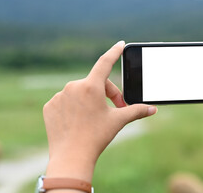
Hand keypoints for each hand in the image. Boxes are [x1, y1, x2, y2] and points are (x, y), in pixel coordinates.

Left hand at [43, 41, 156, 183]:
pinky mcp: (50, 106)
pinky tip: (77, 122)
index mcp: (91, 87)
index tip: (120, 44)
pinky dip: (73, 108)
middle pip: (95, 84)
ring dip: (89, 101)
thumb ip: (136, 111)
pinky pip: (65, 101)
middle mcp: (73, 87)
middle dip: (107, 94)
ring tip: (93, 119)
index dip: (114, 52)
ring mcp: (59, 96)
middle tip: (115, 109)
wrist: (71, 157)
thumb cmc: (96, 137)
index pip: (105, 62)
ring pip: (79, 93)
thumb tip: (153, 109)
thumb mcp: (118, 121)